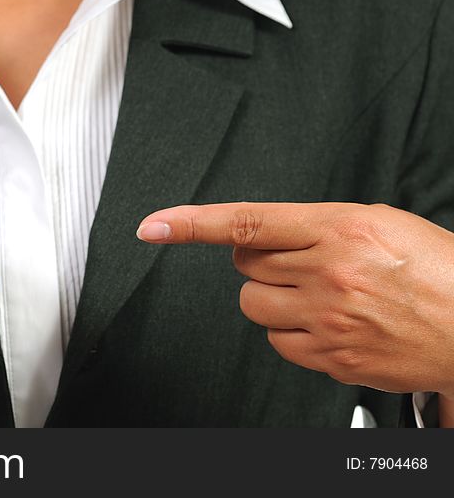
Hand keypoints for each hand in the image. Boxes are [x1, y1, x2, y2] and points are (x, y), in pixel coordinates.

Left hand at [136, 202, 453, 404]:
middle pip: (245, 266)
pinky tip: (323, 325)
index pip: (247, 222)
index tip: (154, 226)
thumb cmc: (437, 272)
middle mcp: (328, 273)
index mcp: (340, 229)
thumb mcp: (379, 223)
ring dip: (271, 298)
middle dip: (260, 263)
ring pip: (253, 305)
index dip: (192, 224)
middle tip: (299, 264)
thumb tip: (268, 236)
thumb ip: (318, 227)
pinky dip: (289, 333)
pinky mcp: (333, 357)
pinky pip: (277, 343)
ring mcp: (328, 319)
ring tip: (315, 296)